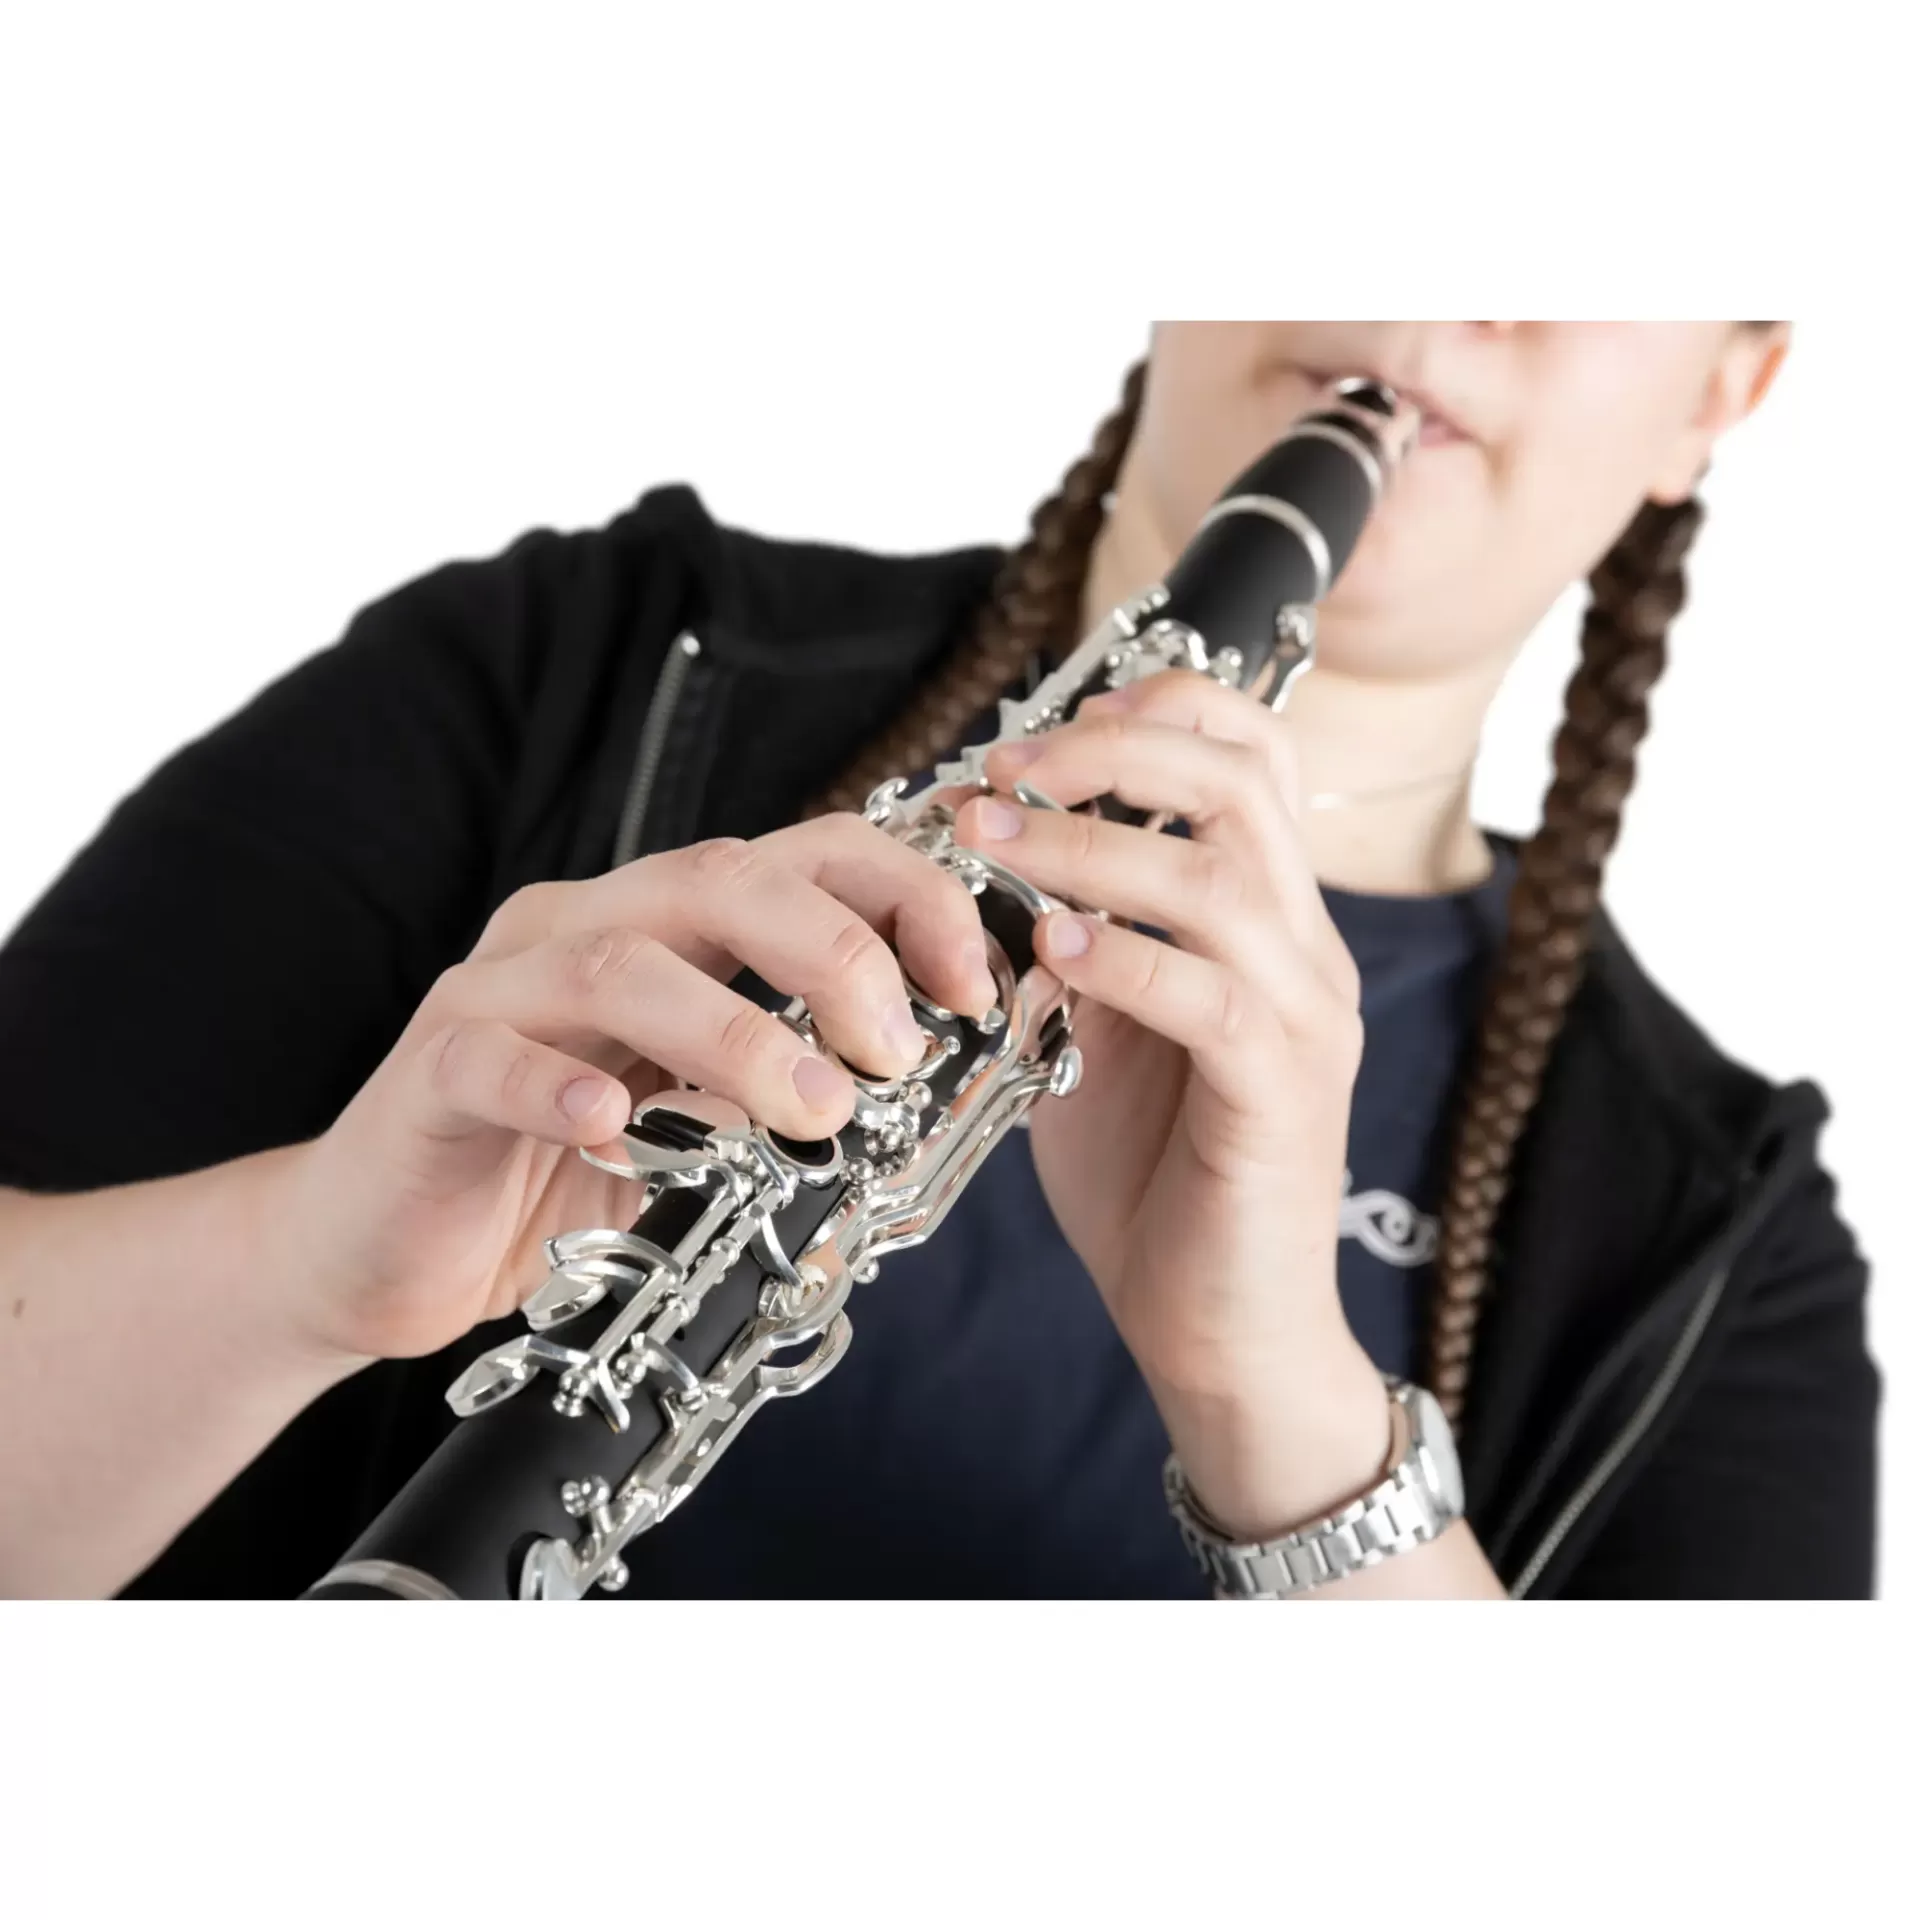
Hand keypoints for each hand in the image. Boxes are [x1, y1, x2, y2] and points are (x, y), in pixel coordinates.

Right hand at [272, 818, 995, 1363]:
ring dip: (735, 1032)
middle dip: (833, 951)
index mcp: (663, 927)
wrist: (379, 1250)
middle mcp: (580, 930)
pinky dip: (566, 1086)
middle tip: (894, 1051)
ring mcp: (498, 993)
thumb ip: (792, 1101)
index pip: (800, 856)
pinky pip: (496, 1058)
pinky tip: (620, 1129)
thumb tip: (932, 1118)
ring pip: (620, 960)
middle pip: (718, 878)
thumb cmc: (554, 1181)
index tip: (974, 983)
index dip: (902, 897)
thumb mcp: (702, 1136)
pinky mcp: (431, 1073)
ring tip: (811, 1109)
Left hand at [949, 670, 1391, 1537]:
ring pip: (1219, 881)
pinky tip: (1050, 949)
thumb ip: (1073, 951)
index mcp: (1268, 924)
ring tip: (991, 841)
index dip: (1157, 714)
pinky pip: (1211, 997)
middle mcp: (1304, 953)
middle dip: (1112, 752)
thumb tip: (999, 871)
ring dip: (1090, 847)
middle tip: (1003, 767)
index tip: (1046, 726)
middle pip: (1242, 785)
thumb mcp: (1096, 1037)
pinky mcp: (1283, 1093)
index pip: (1255, 761)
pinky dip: (1125, 959)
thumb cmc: (1155, 1180)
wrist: (1219, 1329)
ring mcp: (1305, 1020)